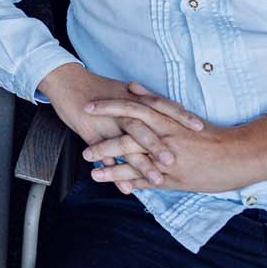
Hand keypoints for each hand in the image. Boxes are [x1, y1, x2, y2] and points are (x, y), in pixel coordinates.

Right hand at [39, 65, 198, 192]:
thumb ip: (142, 100)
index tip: (200, 128)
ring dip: (141, 163)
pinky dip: (113, 171)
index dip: (180, 116)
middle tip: (176, 160)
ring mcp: (104, 122)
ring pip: (124, 143)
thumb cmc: (95, 87)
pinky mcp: (88, 131)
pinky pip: (102, 154)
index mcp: (132, 99)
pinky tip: (124, 186)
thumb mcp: (121, 90)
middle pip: (143, 127)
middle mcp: (121, 111)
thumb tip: (162, 111)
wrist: (66, 80)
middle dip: (159, 145)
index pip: (160, 106)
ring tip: (156, 179)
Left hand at [82, 82, 266, 192]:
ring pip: (135, 164)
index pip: (131, 109)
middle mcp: (165, 138)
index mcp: (165, 119)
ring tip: (93, 171)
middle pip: (128, 138)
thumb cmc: (206, 133)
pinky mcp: (175, 178)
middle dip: (103, 142)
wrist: (237, 154)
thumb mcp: (179, 113)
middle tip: (83, 146)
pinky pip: (149, 182)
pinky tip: (117, 187)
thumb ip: (154, 100)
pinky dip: (133, 184)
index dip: (107, 108)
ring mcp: (169, 160)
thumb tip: (131, 86)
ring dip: (112, 168)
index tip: (87, 107)